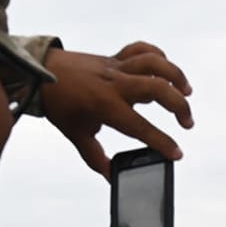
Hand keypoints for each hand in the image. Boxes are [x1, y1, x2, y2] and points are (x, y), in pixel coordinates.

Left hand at [41, 42, 193, 177]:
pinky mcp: (114, 56)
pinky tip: (166, 70)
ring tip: (186, 91)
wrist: (39, 72)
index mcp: (106, 106)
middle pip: (158, 89)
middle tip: (186, 123)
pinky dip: (158, 56)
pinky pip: (141, 49)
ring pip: (154, 64)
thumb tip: (111, 177)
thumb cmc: (58, 104)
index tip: (177, 154)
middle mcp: (115, 84)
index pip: (141, 127)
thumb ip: (95, 157)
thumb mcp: (75, 134)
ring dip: (175, 75)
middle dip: (179, 106)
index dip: (161, 143)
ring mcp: (116, 67)